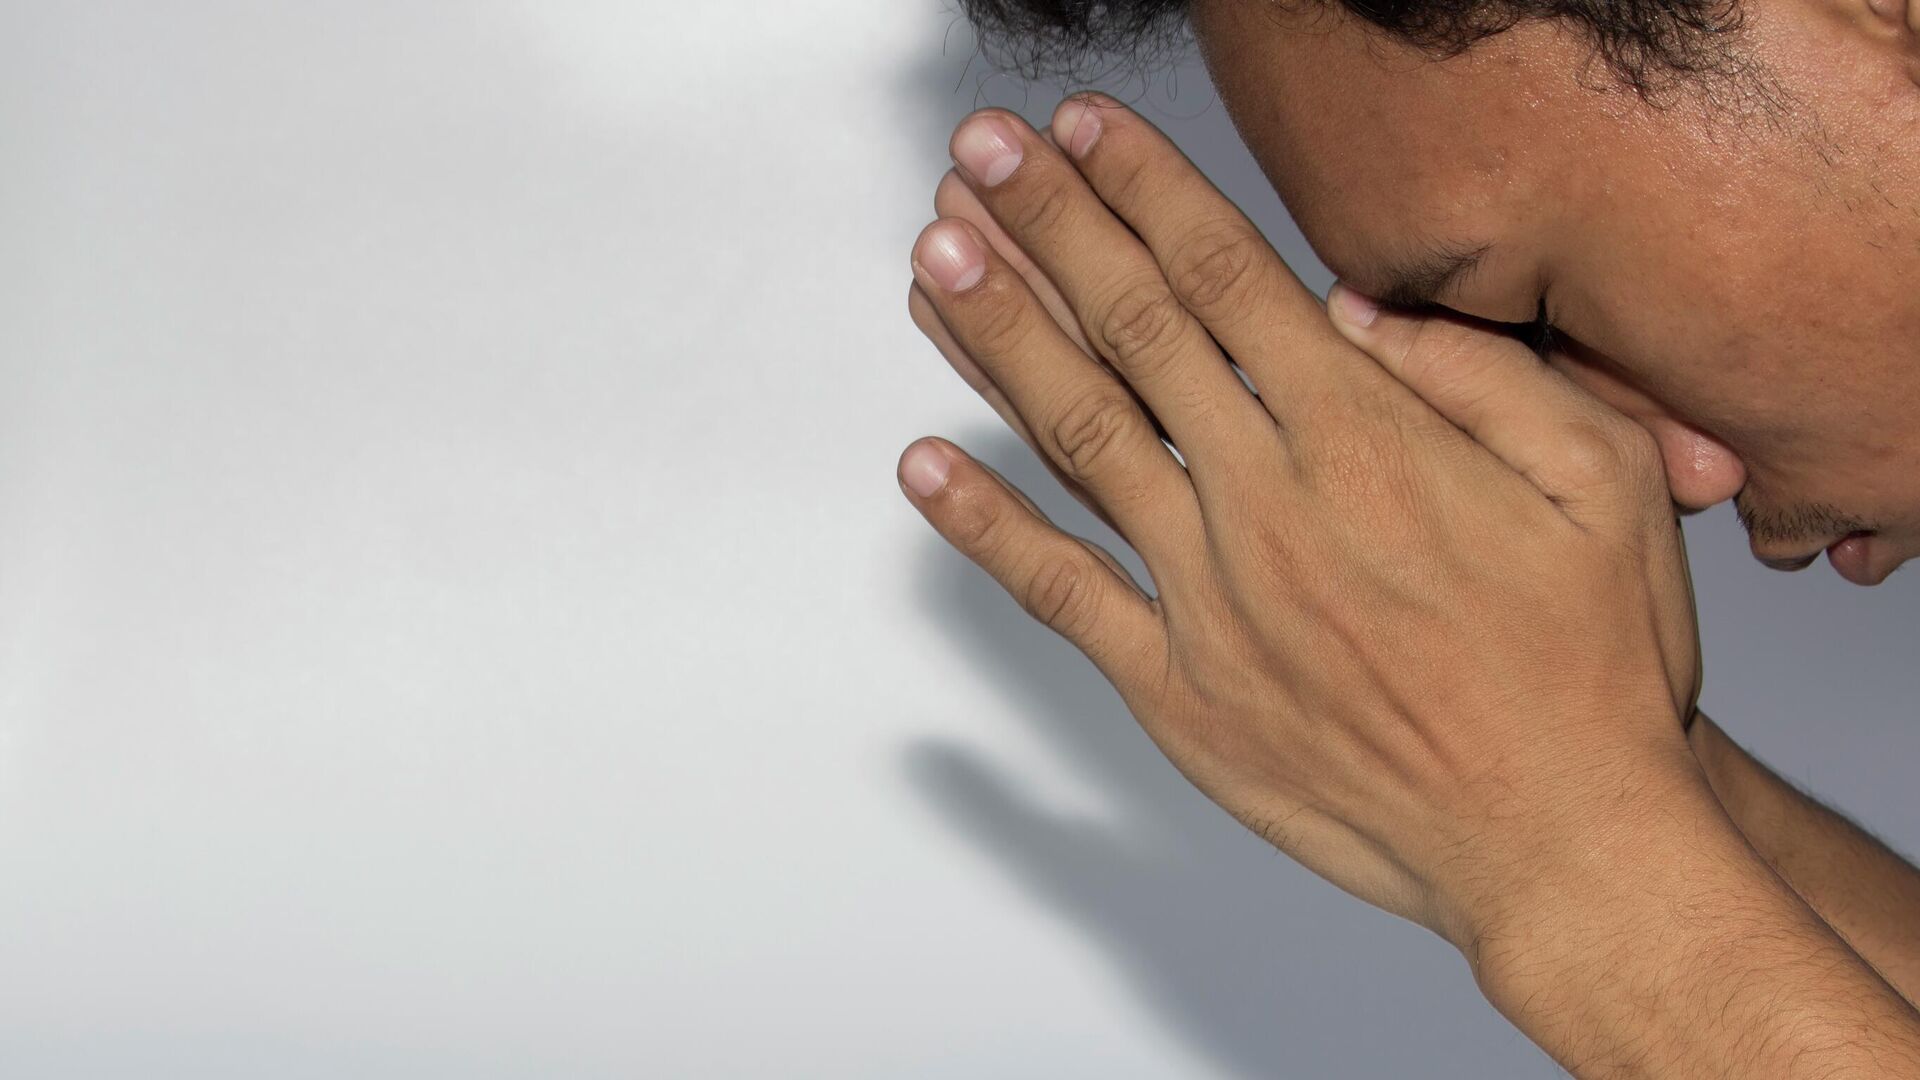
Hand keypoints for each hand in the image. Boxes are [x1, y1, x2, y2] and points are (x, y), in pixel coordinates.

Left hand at [897, 95, 1707, 954]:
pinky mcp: (1178, 691)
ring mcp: (1210, 598)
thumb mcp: (1607, 481)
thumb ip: (1480, 376)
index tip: (1085, 130)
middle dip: (1047, 225)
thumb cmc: (1592, 669)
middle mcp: (1268, 502)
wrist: (1563, 843)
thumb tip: (1357, 311)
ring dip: (999, 338)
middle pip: (1134, 329)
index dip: (1144, 188)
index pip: (1227, 276)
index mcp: (1366, 438)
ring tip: (933, 259)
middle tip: (981, 154)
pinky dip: (986, 528)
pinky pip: (1060, 594)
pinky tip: (926, 464)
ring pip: (1079, 436)